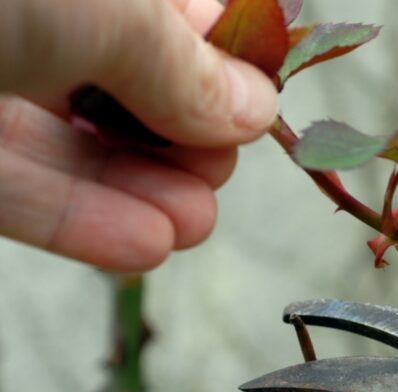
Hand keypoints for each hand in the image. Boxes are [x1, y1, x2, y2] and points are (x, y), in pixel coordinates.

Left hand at [0, 0, 277, 271]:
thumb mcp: (112, 12)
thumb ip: (188, 69)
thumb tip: (257, 110)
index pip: (180, 22)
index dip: (225, 68)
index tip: (256, 113)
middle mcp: (48, 26)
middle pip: (132, 91)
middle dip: (185, 143)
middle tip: (214, 172)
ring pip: (80, 147)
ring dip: (147, 194)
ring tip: (193, 225)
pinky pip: (19, 189)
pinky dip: (83, 222)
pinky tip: (141, 247)